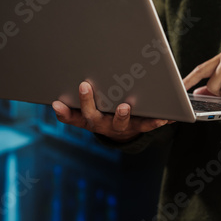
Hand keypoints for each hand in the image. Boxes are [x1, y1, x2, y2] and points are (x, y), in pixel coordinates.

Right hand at [52, 81, 170, 142]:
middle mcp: (102, 124)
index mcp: (88, 119)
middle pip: (92, 116)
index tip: (55, 102)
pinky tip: (166, 114)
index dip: (63, 111)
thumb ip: (70, 109)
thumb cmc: (101, 115)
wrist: (122, 134)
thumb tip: (55, 103)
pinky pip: (147, 124)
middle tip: (84, 86)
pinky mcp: (138, 126)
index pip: (71, 116)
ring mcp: (121, 126)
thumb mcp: (84, 114)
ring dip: (121, 115)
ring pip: (120, 122)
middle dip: (87, 101)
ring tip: (123, 106)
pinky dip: (156, 119)